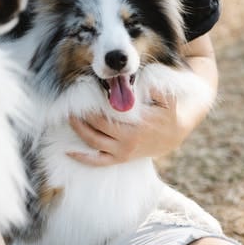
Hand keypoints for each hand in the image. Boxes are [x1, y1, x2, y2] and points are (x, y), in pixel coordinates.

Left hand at [67, 90, 181, 166]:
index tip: (82, 97)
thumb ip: (157, 90)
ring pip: (94, 144)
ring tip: (69, 119)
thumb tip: (142, 82)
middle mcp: (127, 142)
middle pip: (96, 130)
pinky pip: (98, 162)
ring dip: (79, 132)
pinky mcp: (120, 159)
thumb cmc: (168, 113)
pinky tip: (68, 152)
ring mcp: (122, 152)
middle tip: (70, 106)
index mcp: (136, 127)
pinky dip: (82, 158)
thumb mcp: (168, 100)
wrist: (174, 134)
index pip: (107, 118)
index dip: (92, 109)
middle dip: (81, 118)